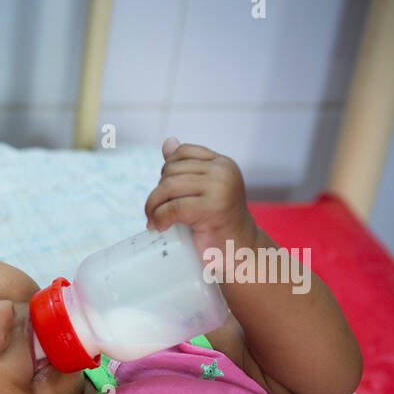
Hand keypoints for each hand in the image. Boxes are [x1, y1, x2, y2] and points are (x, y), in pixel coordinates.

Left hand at [144, 137, 259, 260]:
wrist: (240, 251)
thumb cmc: (218, 224)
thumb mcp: (204, 191)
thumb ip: (188, 169)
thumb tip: (167, 142)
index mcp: (223, 164)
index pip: (183, 153)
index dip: (166, 171)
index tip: (165, 193)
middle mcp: (223, 171)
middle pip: (171, 171)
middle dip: (157, 193)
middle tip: (155, 213)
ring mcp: (220, 188)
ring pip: (168, 188)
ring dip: (153, 207)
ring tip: (154, 221)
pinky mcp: (212, 208)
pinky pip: (171, 208)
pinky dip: (160, 218)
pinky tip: (160, 227)